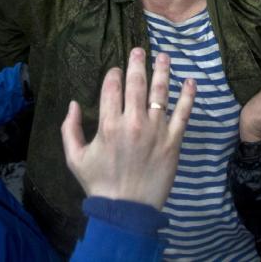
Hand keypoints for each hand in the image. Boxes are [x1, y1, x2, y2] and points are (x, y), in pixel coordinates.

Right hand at [62, 48, 195, 209]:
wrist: (126, 211)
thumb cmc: (99, 184)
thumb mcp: (74, 158)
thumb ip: (70, 129)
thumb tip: (72, 104)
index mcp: (109, 124)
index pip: (112, 88)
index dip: (114, 74)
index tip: (116, 70)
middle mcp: (133, 122)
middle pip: (137, 84)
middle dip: (137, 63)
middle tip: (139, 50)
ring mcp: (156, 130)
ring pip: (161, 92)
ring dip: (162, 71)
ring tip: (164, 56)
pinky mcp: (173, 141)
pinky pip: (183, 113)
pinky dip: (187, 96)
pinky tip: (190, 81)